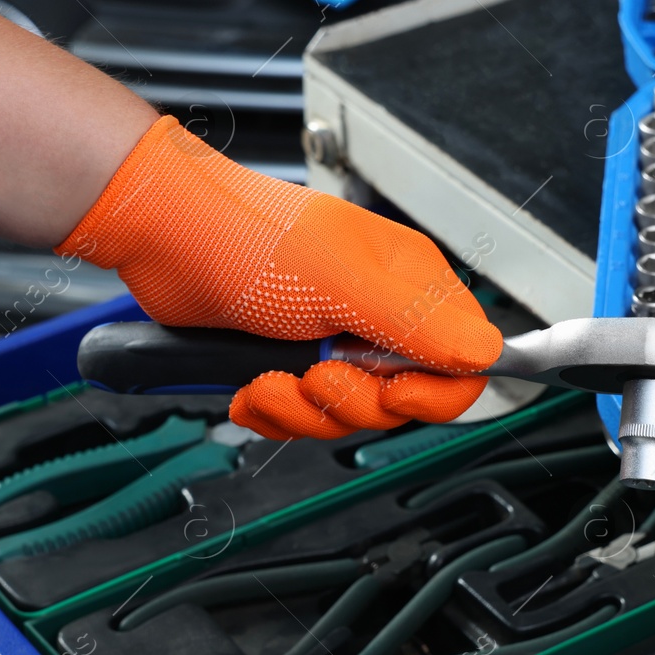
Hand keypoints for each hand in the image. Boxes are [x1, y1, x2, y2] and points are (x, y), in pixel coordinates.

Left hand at [59, 116, 502, 438]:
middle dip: (350, 403)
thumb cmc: (248, 237)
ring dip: (300, 411)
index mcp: (408, 285)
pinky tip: (249, 385)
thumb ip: (420, 324)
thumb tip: (487, 353)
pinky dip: (270, 411)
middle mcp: (377, 313)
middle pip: (399, 402)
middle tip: (315, 374)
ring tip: (268, 378)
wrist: (167, 238)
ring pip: (346, 415)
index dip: (432, 394)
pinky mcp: (288, 361)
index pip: (462, 363)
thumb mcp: (345, 283)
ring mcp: (331, 339)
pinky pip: (299, 417)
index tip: (393, 394)